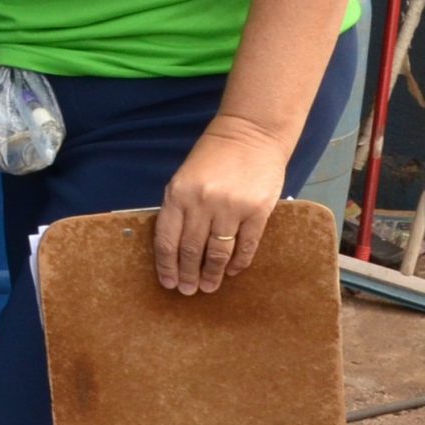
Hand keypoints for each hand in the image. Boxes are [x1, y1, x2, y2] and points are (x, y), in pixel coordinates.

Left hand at [156, 114, 290, 294]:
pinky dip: (238, 262)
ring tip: (210, 286)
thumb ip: (179, 207)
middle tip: (189, 291)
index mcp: (178, 193)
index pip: (167, 239)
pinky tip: (233, 271)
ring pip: (218, 252)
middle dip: (188, 274)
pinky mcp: (258, 211)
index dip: (166, 266)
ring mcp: (232, 208)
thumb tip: (175, 246)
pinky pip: (246, 245)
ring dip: (213, 273)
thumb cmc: (214, 155)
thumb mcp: (185, 177)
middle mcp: (202, 202)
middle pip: (191, 250)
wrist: (252, 133)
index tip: (168, 283)